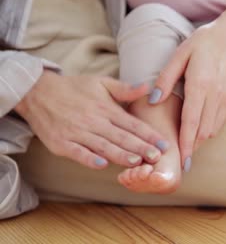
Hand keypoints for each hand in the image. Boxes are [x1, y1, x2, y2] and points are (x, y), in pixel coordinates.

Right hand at [15, 70, 167, 168]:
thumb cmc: (74, 88)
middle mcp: (94, 121)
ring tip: (137, 162)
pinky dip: (89, 159)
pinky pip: (77, 153)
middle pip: (121, 137)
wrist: (37, 92)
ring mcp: (77, 133)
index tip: (165, 144)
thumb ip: (125, 89)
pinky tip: (102, 165)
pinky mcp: (61, 143)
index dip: (149, 134)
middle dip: (141, 147)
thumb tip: (148, 87)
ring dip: (120, 155)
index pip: (132, 124)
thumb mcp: (101, 83)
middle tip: (157, 157)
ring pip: (103, 146)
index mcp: (106, 108)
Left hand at [152, 18, 225, 169]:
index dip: (185, 144)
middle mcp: (217, 96)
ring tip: (187, 147)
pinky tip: (200, 130)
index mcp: (201, 85)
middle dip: (191, 148)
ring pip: (213, 130)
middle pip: (203, 132)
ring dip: (200, 141)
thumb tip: (154, 100)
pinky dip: (209, 130)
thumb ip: (166, 78)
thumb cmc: (208, 41)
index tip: (181, 162)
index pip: (191, 123)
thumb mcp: (182, 53)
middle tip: (178, 158)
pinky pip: (221, 122)